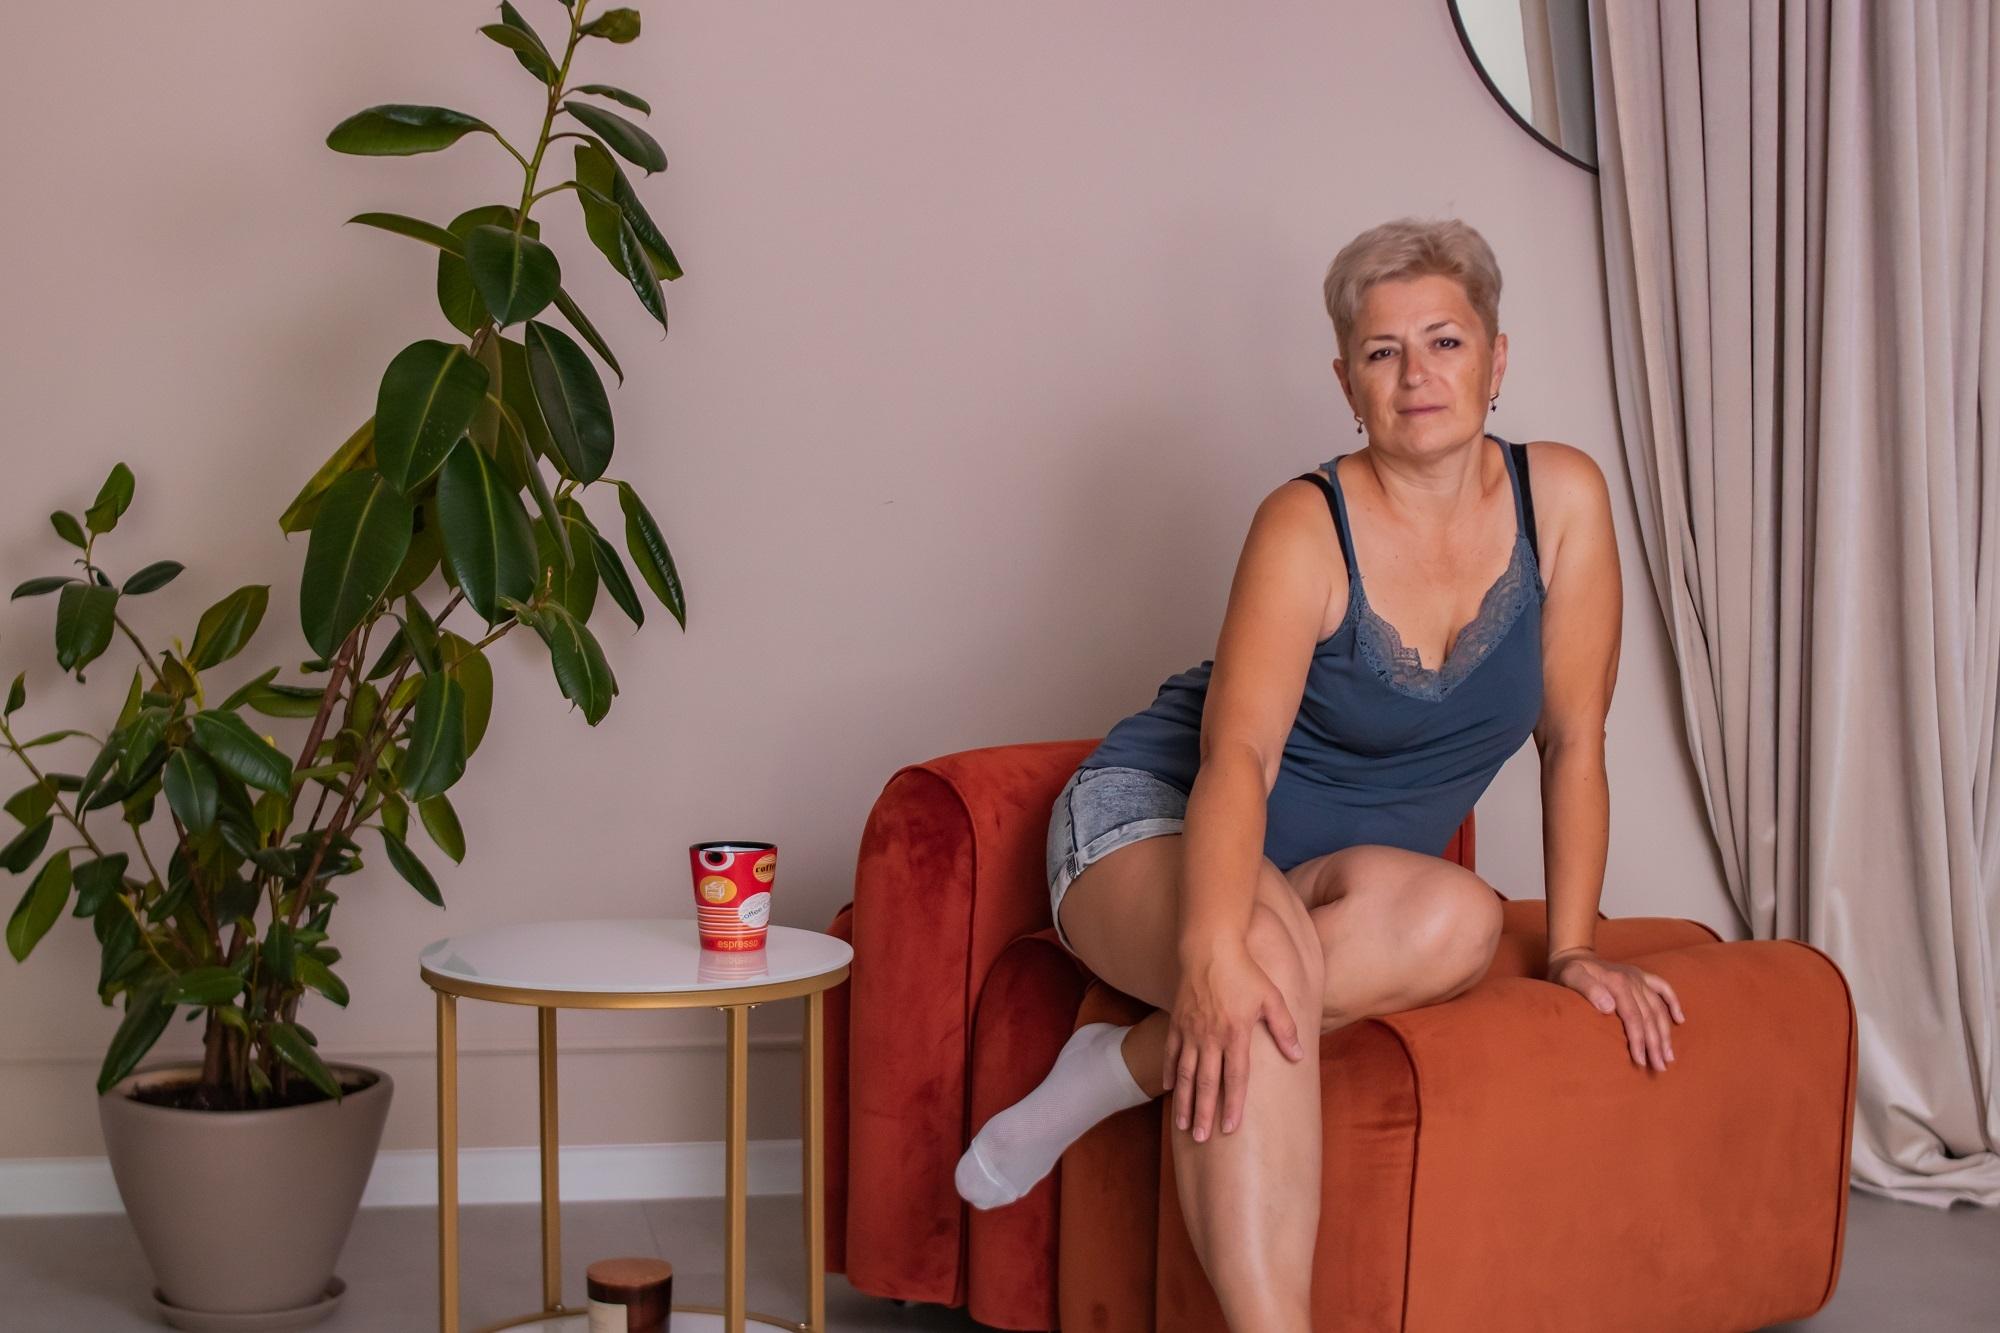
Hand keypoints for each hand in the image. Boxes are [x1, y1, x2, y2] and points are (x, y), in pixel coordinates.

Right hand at [1162, 936, 1307, 1142]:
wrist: (1210, 947)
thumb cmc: (1244, 971)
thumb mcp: (1272, 998)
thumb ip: (1284, 1029)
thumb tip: (1299, 1056)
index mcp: (1236, 1033)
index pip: (1236, 1077)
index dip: (1233, 1104)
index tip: (1230, 1128)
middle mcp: (1211, 1037)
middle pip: (1207, 1082)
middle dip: (1204, 1112)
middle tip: (1201, 1138)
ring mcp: (1191, 1031)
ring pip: (1186, 1073)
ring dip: (1185, 1101)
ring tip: (1184, 1125)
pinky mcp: (1178, 1022)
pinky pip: (1172, 1053)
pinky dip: (1170, 1073)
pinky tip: (1170, 1090)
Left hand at [1550, 949, 1684, 1070]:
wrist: (1572, 955)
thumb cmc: (1568, 972)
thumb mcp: (1571, 978)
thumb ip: (1589, 990)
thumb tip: (1609, 1007)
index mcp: (1618, 983)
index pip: (1634, 1017)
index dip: (1639, 1040)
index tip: (1640, 1061)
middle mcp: (1633, 980)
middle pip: (1649, 1017)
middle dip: (1656, 1044)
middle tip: (1660, 1067)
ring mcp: (1638, 978)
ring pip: (1658, 1009)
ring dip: (1665, 1033)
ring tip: (1669, 1056)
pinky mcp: (1641, 976)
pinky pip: (1663, 988)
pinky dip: (1673, 1003)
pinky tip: (1680, 1020)